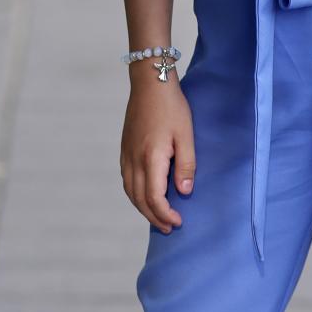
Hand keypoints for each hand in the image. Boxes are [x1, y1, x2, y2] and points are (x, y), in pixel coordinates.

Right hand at [121, 80, 196, 232]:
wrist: (149, 83)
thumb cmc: (172, 107)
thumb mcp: (186, 135)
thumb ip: (186, 164)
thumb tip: (184, 192)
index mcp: (151, 158)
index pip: (154, 197)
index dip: (165, 214)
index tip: (178, 222)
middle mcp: (134, 160)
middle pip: (139, 199)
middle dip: (154, 217)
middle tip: (169, 228)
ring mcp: (126, 155)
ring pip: (130, 192)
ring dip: (143, 209)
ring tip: (157, 218)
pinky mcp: (124, 150)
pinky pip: (126, 180)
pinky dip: (134, 195)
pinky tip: (144, 197)